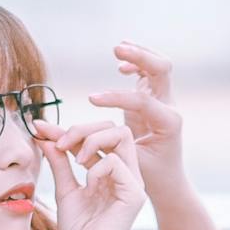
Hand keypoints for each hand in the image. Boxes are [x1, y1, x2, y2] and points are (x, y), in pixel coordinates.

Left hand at [36, 117, 144, 229]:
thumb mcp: (65, 188)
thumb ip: (59, 162)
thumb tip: (45, 136)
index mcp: (112, 171)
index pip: (98, 134)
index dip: (69, 128)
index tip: (41, 128)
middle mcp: (126, 172)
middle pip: (114, 127)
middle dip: (82, 128)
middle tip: (59, 143)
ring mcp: (133, 181)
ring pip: (121, 135)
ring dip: (91, 140)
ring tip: (75, 160)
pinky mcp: (134, 193)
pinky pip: (116, 162)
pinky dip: (96, 168)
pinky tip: (88, 185)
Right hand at [84, 43, 186, 200]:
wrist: (168, 181)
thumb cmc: (147, 177)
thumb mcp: (125, 165)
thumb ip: (98, 149)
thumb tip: (60, 140)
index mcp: (168, 123)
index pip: (142, 101)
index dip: (115, 98)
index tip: (91, 99)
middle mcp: (170, 108)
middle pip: (162, 70)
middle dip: (140, 57)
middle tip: (116, 50)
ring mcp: (164, 101)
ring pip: (159, 66)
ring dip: (140, 54)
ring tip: (118, 49)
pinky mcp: (154, 99)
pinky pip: (149, 73)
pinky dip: (137, 64)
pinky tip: (120, 66)